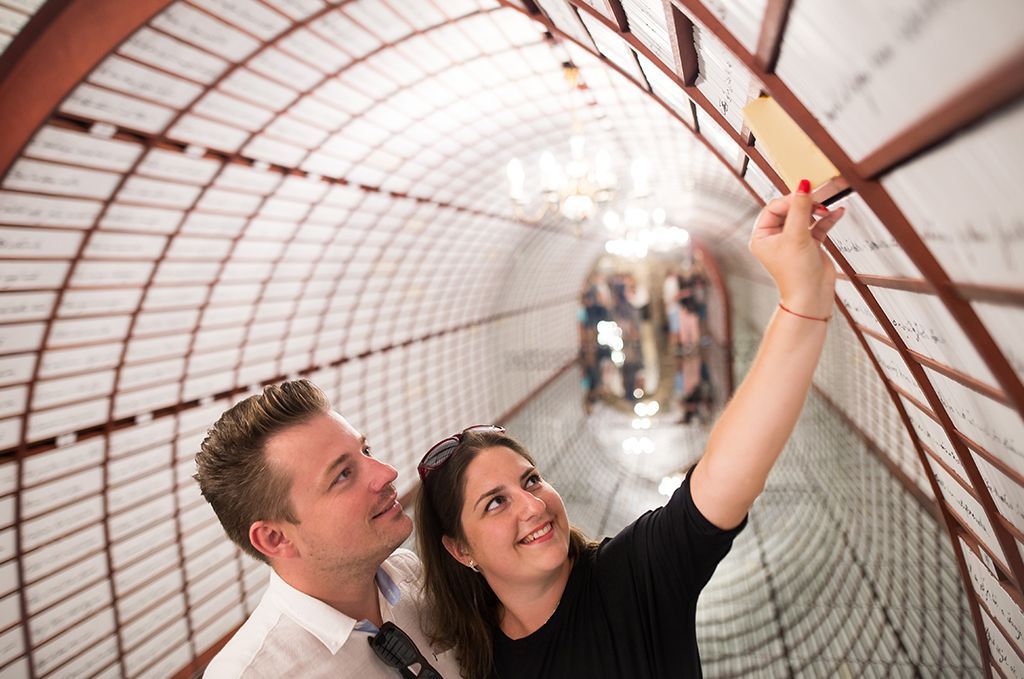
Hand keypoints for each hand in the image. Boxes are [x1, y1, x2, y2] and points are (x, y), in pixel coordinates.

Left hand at [748, 180, 843, 317]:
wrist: (812, 296)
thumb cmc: (796, 274)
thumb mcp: (796, 236)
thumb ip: (800, 208)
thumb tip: (802, 185)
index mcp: (762, 236)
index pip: (773, 208)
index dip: (789, 200)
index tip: (804, 194)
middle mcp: (775, 237)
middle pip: (789, 209)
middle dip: (804, 204)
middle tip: (817, 200)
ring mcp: (793, 240)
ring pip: (804, 216)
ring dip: (816, 210)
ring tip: (826, 208)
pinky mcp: (809, 244)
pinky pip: (817, 226)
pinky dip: (827, 219)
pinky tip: (837, 213)